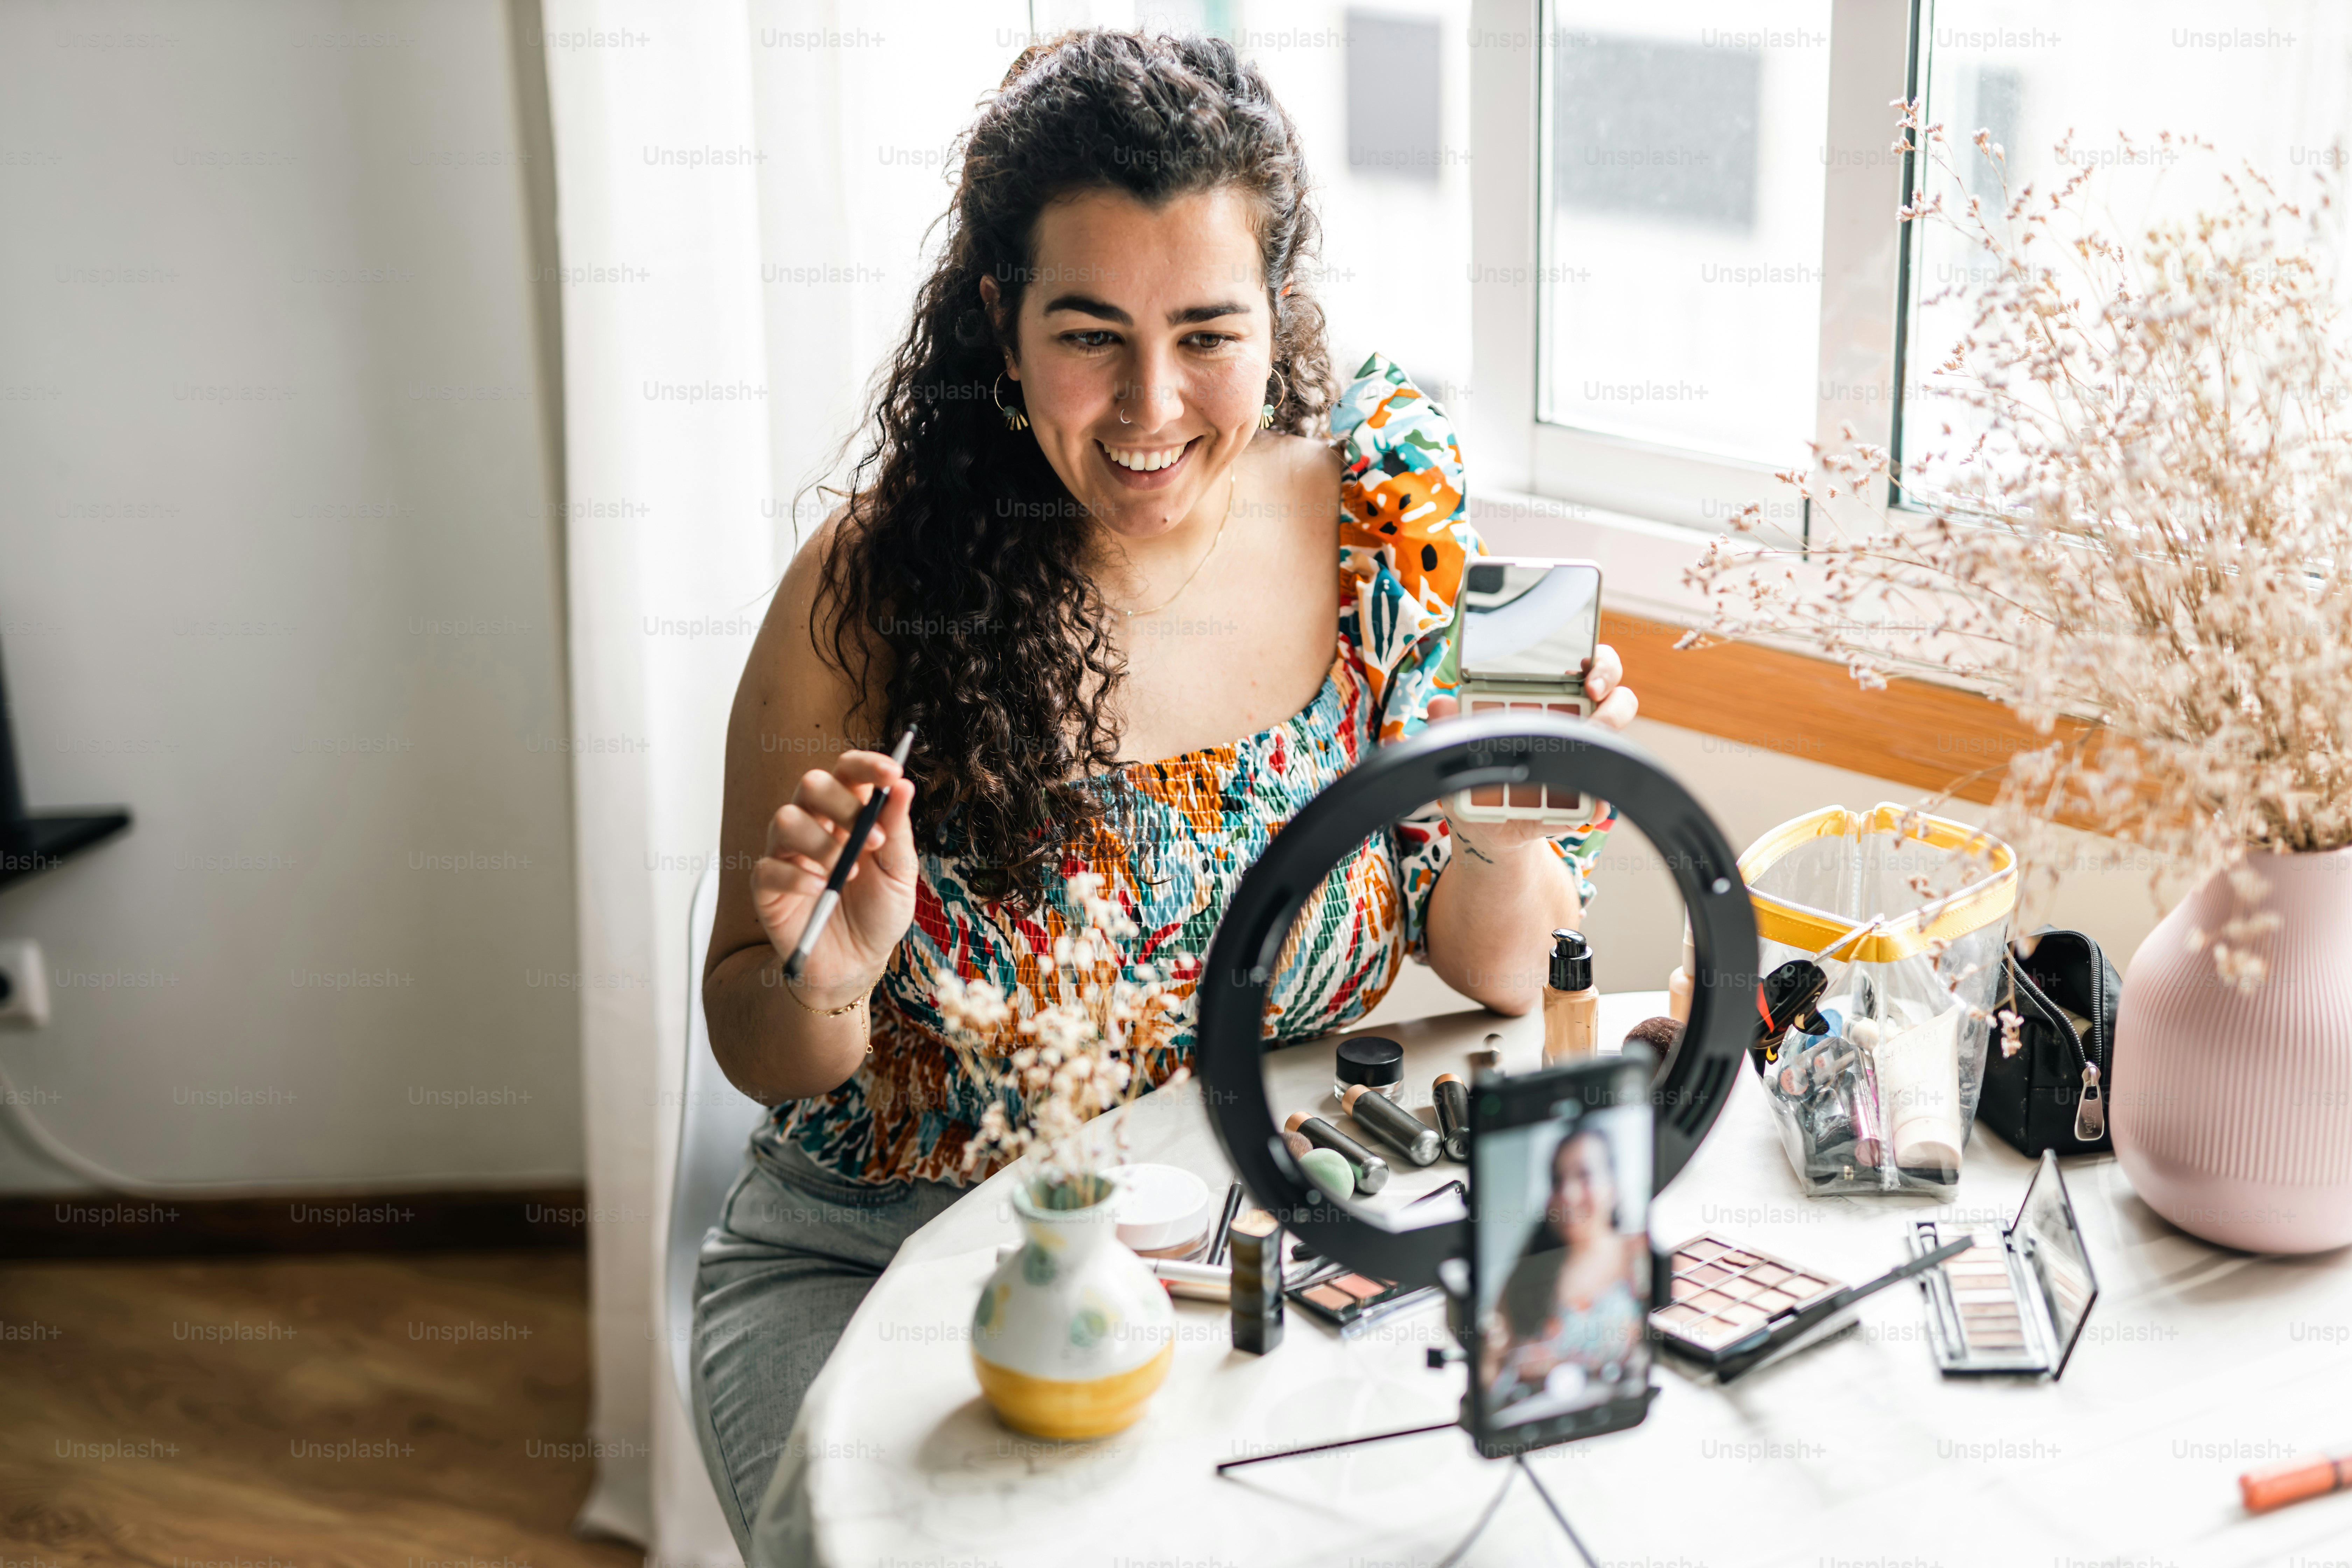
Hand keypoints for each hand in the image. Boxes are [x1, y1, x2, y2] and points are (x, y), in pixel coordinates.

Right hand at [751, 748, 917, 1007]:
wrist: (857, 964)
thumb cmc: (878, 914)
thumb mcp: (899, 874)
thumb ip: (898, 830)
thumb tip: (903, 785)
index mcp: (848, 814)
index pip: (848, 771)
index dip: (867, 764)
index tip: (892, 771)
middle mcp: (814, 824)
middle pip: (811, 784)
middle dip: (843, 804)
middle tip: (873, 840)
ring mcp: (787, 853)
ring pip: (786, 819)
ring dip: (822, 843)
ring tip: (848, 874)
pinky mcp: (767, 885)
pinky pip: (769, 867)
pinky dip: (797, 876)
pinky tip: (820, 890)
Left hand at [1426, 643, 1635, 857]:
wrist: (1486, 827)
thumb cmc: (1479, 772)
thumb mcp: (1461, 744)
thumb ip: (1450, 721)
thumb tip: (1440, 704)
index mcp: (1551, 699)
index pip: (1589, 667)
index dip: (1599, 662)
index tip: (1587, 672)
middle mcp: (1576, 723)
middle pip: (1616, 694)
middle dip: (1612, 692)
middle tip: (1593, 698)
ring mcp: (1584, 760)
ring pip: (1616, 739)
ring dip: (1608, 736)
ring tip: (1585, 743)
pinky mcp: (1586, 801)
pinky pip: (1603, 798)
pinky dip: (1596, 800)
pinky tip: (1585, 803)